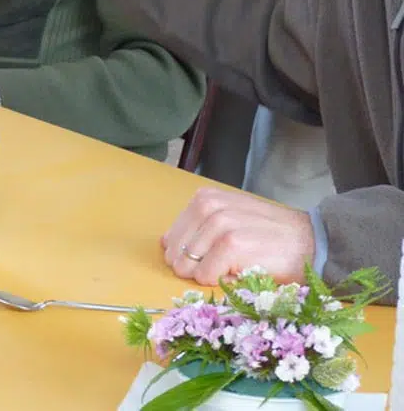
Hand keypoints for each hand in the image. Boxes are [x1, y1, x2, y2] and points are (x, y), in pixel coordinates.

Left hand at [161, 187, 314, 286]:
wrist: (312, 243)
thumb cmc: (271, 238)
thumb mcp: (232, 220)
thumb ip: (199, 228)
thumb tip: (167, 244)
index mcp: (206, 199)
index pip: (171, 236)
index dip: (185, 256)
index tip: (208, 261)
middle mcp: (209, 206)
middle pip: (175, 252)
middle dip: (191, 269)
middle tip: (222, 268)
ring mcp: (220, 224)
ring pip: (188, 265)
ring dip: (208, 276)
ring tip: (235, 267)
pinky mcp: (231, 244)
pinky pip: (206, 274)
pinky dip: (220, 281)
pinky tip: (242, 272)